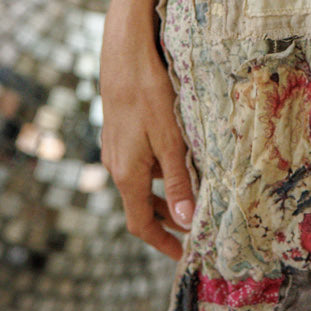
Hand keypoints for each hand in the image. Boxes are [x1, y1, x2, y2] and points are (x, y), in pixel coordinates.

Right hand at [99, 5, 195, 259]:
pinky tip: (180, 158)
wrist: (124, 56)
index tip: (183, 254)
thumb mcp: (171, 140)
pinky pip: (139, 163)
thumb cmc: (150, 95)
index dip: (162, 243)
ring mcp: (115, 149)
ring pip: (141, 183)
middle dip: (167, 221)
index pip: (141, 224)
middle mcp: (116, 166)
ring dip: (165, 194)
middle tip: (194, 229)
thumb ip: (179, 182)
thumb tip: (186, 221)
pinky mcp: (119, 133)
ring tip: (195, 195)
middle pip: (141, 206)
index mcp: (127, 174)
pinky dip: (159, 172)